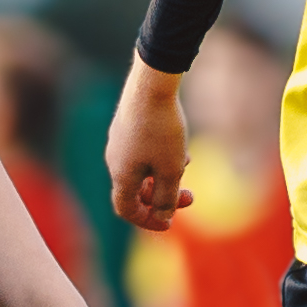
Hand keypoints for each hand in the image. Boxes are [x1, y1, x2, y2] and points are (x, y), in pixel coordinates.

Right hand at [103, 61, 195, 234]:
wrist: (151, 83)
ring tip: (187, 163)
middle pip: (137, 191)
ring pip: (142, 170)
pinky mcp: (126, 126)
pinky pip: (142, 152)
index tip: (170, 223)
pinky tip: (179, 145)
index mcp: (121, 176)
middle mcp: (114, 161)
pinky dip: (160, 157)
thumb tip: (162, 218)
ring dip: (164, 175)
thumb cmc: (161, 128)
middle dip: (164, 197)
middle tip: (191, 196)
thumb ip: (166, 197)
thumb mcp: (171, 169)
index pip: (127, 210)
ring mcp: (119, 142)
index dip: (148, 221)